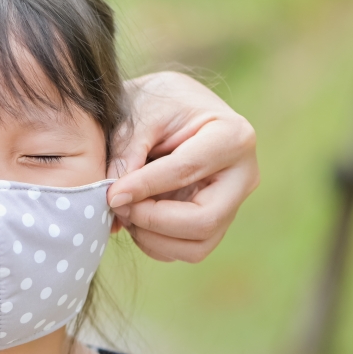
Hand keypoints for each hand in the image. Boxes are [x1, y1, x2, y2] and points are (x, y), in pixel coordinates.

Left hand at [106, 72, 258, 262]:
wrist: (168, 108)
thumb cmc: (155, 103)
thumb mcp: (139, 115)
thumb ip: (127, 153)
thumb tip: (116, 200)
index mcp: (232, 136)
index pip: (186, 171)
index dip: (143, 187)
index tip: (110, 194)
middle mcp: (243, 175)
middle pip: (203, 221)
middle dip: (152, 221)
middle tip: (118, 206)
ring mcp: (232, 203)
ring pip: (197, 246)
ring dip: (151, 237)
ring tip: (125, 210)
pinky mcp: (216, 222)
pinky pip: (188, 251)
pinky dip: (155, 243)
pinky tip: (136, 217)